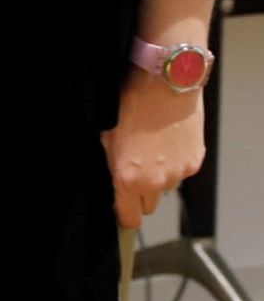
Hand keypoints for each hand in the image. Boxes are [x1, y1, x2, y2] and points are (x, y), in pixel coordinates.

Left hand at [101, 67, 206, 228]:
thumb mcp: (105, 133)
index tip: (119, 202)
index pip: (129, 219)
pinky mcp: (194, 162)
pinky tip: (167, 139)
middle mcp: (156, 182)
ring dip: (158, 176)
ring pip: (166, 187)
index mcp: (129, 178)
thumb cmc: (130, 102)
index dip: (122, 212)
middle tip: (133, 169)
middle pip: (148, 206)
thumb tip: (108, 181)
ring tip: (151, 147)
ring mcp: (178, 173)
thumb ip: (108, 164)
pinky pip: (181, 171)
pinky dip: (174, 162)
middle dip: (140, 194)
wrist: (165, 82)